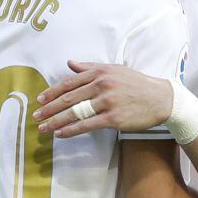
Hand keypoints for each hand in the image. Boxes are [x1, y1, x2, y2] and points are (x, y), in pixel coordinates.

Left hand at [34, 61, 173, 137]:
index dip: (52, 92)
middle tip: (36, 115)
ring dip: (56, 121)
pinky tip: (61, 134)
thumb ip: (90, 66)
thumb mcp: (114, 69)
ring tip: (43, 127)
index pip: (69, 83)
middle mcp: (101, 85)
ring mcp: (107, 102)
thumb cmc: (136, 84)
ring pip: (75, 112)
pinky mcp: (113, 118)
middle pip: (68, 98)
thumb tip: (70, 63)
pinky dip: (72, 130)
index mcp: (99, 72)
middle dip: (49, 108)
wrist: (161, 98)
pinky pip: (87, 125)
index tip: (40, 100)